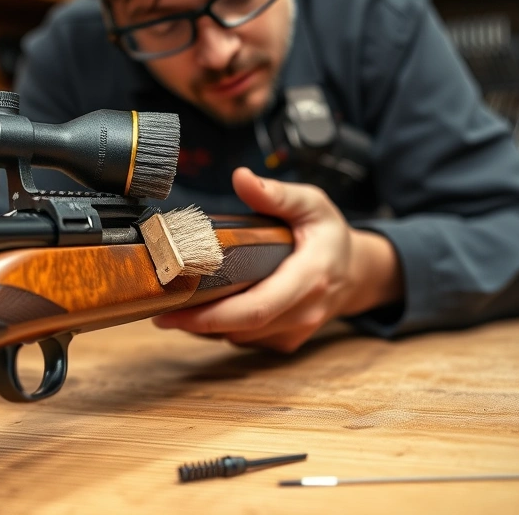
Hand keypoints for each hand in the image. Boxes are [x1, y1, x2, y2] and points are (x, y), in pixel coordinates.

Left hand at [152, 167, 402, 352]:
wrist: (357, 273)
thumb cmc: (330, 236)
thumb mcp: (312, 204)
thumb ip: (277, 194)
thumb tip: (242, 178)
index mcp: (310, 278)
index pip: (257, 308)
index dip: (213, 315)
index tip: (176, 310)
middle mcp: (303, 312)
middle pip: (241, 328)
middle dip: (196, 324)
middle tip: (160, 312)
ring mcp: (295, 332)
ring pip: (240, 337)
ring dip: (206, 326)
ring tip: (176, 305)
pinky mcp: (285, 341)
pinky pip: (246, 340)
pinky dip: (221, 328)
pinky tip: (203, 310)